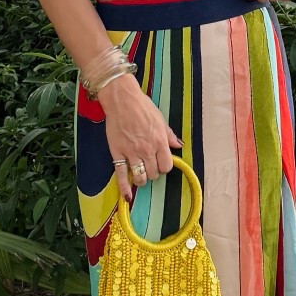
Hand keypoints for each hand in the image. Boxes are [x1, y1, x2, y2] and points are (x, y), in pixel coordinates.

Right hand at [101, 75, 181, 201]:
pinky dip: (124, 187)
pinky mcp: (117, 153)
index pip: (167, 166)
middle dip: (153, 172)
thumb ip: (169, 135)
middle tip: (149, 166)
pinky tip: (127, 196)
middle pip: (154, 173)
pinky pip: (121, 175)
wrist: (121, 100)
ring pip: (141, 177)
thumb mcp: (160, 119)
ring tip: (140, 174)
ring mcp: (132, 153)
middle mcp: (147, 150)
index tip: (161, 163)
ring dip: (142, 179)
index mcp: (160, 141)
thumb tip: (178, 146)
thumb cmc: (141, 106)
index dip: (164, 167)